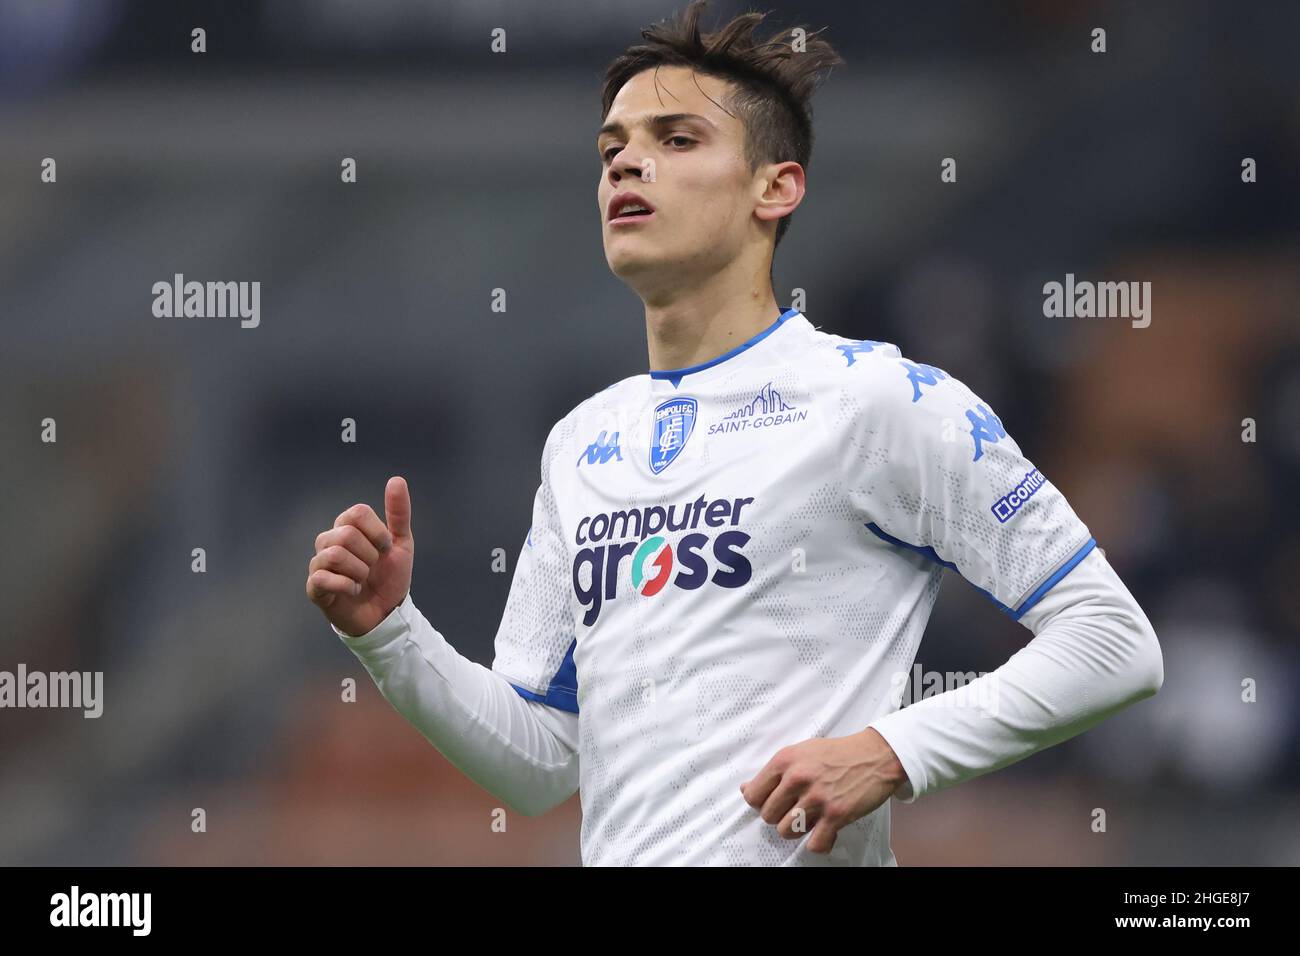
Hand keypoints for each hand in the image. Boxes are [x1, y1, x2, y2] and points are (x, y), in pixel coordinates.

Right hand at [306, 476, 414, 636]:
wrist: (387, 614)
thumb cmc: (390, 577)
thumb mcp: (402, 543)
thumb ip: (399, 513)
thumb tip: (397, 479)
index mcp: (347, 528)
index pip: (357, 513)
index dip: (377, 532)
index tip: (386, 548)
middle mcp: (329, 542)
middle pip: (346, 534)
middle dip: (370, 554)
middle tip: (373, 568)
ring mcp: (319, 565)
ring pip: (335, 554)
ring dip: (359, 570)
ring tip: (363, 580)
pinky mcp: (315, 588)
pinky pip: (322, 577)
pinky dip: (346, 585)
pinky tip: (353, 591)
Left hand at [739, 728, 907, 854]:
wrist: (875, 756)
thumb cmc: (837, 754)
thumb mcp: (800, 752)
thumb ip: (775, 772)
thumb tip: (747, 790)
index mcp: (785, 760)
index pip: (753, 795)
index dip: (761, 803)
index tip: (773, 803)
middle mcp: (797, 778)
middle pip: (768, 816)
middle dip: (780, 816)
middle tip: (796, 809)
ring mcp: (817, 798)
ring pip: (786, 831)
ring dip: (797, 830)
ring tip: (810, 819)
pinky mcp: (836, 815)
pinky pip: (814, 844)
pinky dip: (820, 843)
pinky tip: (826, 831)